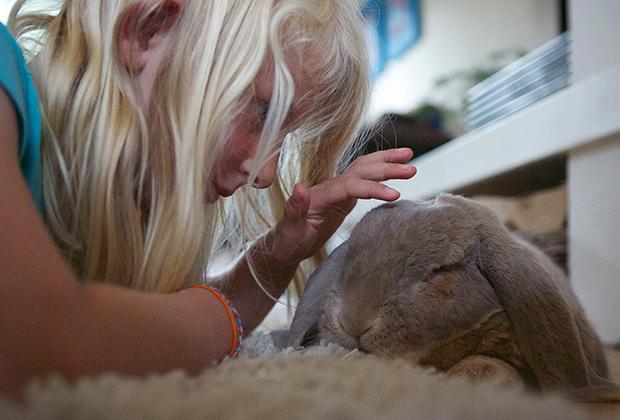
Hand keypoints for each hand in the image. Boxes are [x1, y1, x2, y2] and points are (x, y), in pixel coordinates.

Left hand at [269, 147, 416, 267]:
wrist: (284, 244)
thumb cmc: (286, 240)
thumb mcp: (288, 229)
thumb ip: (294, 208)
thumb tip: (299, 187)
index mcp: (320, 195)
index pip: (351, 186)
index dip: (373, 188)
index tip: (395, 195)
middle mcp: (331, 187)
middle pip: (361, 170)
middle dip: (386, 167)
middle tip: (412, 168)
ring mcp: (338, 190)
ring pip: (364, 169)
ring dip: (385, 161)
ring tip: (409, 156)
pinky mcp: (343, 197)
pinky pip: (365, 179)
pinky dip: (379, 171)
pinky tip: (394, 169)